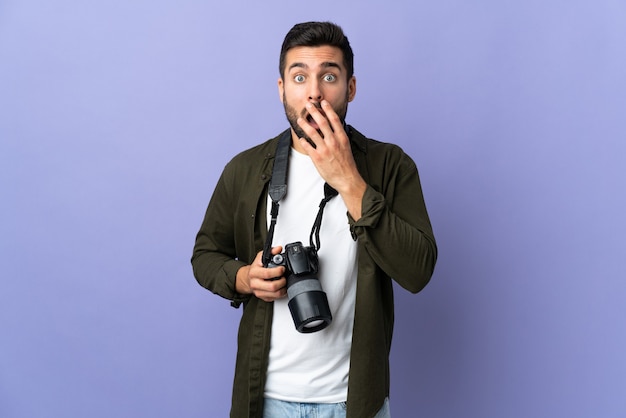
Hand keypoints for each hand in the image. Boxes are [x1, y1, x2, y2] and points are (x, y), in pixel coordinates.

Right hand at [236, 246, 286, 301]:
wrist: (248, 278)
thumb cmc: (256, 268)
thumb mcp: (261, 257)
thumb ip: (271, 252)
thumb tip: (278, 249)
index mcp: (254, 272)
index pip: (267, 273)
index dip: (277, 271)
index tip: (282, 269)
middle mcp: (255, 283)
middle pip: (272, 286)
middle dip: (282, 281)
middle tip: (284, 277)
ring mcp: (258, 292)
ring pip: (275, 294)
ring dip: (283, 288)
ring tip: (284, 282)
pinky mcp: (263, 297)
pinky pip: (275, 298)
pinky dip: (281, 293)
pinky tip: (281, 287)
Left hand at [297, 100, 366, 219]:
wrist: (347, 178)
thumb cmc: (346, 164)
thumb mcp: (346, 147)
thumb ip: (338, 137)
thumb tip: (332, 128)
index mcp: (341, 138)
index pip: (334, 119)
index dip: (328, 109)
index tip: (323, 102)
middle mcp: (333, 141)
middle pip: (321, 122)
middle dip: (314, 111)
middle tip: (308, 105)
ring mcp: (325, 149)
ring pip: (312, 132)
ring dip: (304, 124)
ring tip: (300, 119)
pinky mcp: (318, 158)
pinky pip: (308, 146)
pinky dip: (303, 141)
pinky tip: (301, 138)